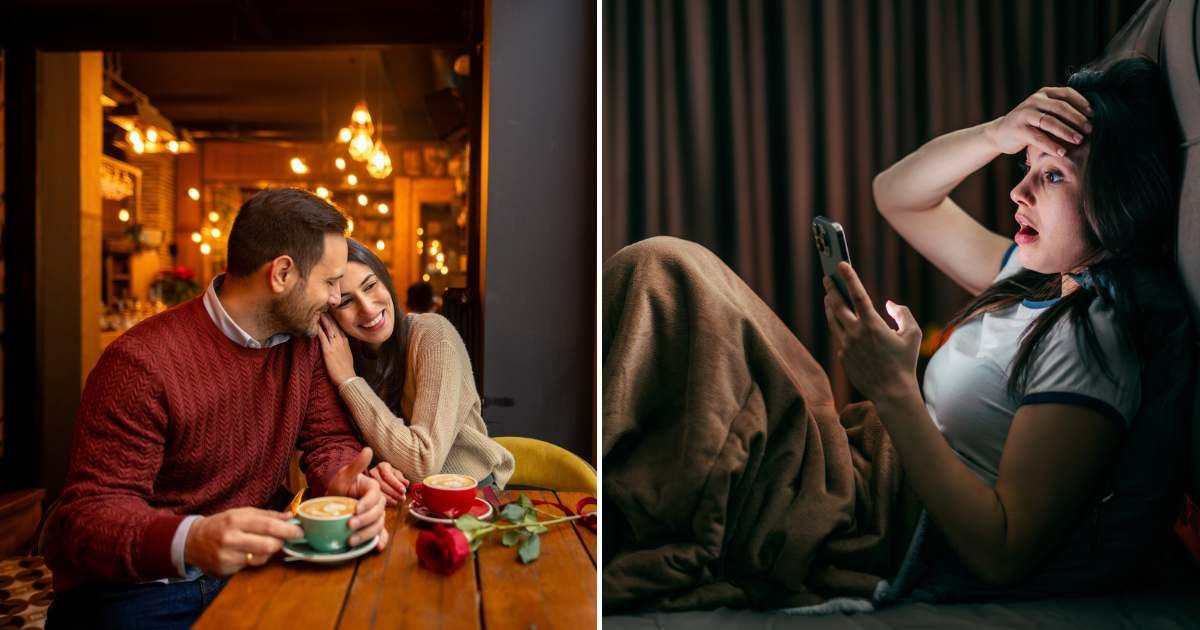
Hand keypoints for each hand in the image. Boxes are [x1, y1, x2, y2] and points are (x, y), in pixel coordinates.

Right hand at [184, 507, 302, 575]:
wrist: (192, 541)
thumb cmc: (222, 524)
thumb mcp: (241, 513)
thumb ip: (267, 515)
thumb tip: (291, 517)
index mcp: (236, 519)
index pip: (268, 526)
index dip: (288, 530)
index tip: (300, 532)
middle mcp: (230, 538)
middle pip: (268, 545)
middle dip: (281, 543)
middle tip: (283, 539)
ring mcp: (227, 556)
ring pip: (261, 558)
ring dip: (269, 552)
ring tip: (264, 544)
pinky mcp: (225, 570)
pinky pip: (250, 567)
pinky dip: (255, 560)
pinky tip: (249, 553)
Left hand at [317, 313, 355, 386]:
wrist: (348, 379)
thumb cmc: (346, 369)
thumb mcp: (347, 354)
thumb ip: (342, 346)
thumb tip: (337, 341)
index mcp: (345, 341)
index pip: (339, 325)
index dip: (333, 317)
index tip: (328, 309)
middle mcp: (340, 340)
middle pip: (334, 323)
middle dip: (327, 314)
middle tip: (321, 304)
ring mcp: (335, 345)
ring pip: (328, 328)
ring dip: (322, 318)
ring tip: (317, 309)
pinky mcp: (328, 351)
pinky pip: (322, 337)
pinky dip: (318, 329)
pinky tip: (313, 323)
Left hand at [327, 447, 389, 550]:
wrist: (336, 497)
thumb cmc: (341, 484)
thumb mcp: (346, 474)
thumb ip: (357, 464)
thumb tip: (368, 449)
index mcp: (373, 489)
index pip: (375, 496)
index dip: (367, 504)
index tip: (355, 509)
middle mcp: (377, 503)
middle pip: (377, 513)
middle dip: (364, 521)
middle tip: (349, 526)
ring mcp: (375, 515)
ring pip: (377, 525)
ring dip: (366, 534)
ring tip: (351, 540)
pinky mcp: (371, 526)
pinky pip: (378, 534)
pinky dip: (379, 541)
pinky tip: (376, 547)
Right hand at [369, 462, 408, 506]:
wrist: (380, 479)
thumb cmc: (391, 477)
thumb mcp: (397, 475)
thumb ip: (401, 479)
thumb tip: (406, 483)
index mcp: (382, 466)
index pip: (387, 474)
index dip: (396, 483)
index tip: (403, 490)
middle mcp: (373, 472)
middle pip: (382, 483)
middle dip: (393, 492)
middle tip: (402, 498)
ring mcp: (368, 481)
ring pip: (377, 491)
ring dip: (389, 498)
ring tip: (397, 501)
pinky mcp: (367, 490)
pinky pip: (375, 496)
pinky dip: (384, 501)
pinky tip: (391, 503)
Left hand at [822, 262, 921, 402]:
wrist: (891, 391)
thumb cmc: (905, 362)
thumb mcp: (912, 334)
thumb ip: (902, 314)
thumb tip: (889, 304)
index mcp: (873, 324)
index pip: (857, 295)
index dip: (849, 277)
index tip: (840, 264)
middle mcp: (855, 333)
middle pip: (837, 305)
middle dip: (831, 288)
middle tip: (827, 277)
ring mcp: (846, 345)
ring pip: (833, 319)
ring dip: (830, 305)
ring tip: (829, 295)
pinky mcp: (842, 356)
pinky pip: (838, 336)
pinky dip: (837, 324)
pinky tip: (838, 319)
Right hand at [983, 86, 1091, 156]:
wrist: (1000, 133)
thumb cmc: (1030, 124)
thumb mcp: (1044, 113)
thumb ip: (1060, 112)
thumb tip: (1089, 120)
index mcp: (1044, 93)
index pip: (1066, 94)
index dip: (1082, 103)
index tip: (1093, 115)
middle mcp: (1034, 100)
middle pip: (1060, 107)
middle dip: (1077, 119)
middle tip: (1089, 130)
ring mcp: (1024, 114)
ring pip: (1049, 121)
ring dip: (1066, 132)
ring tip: (1079, 141)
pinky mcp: (1018, 129)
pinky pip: (1037, 137)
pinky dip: (1051, 145)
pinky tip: (1061, 152)